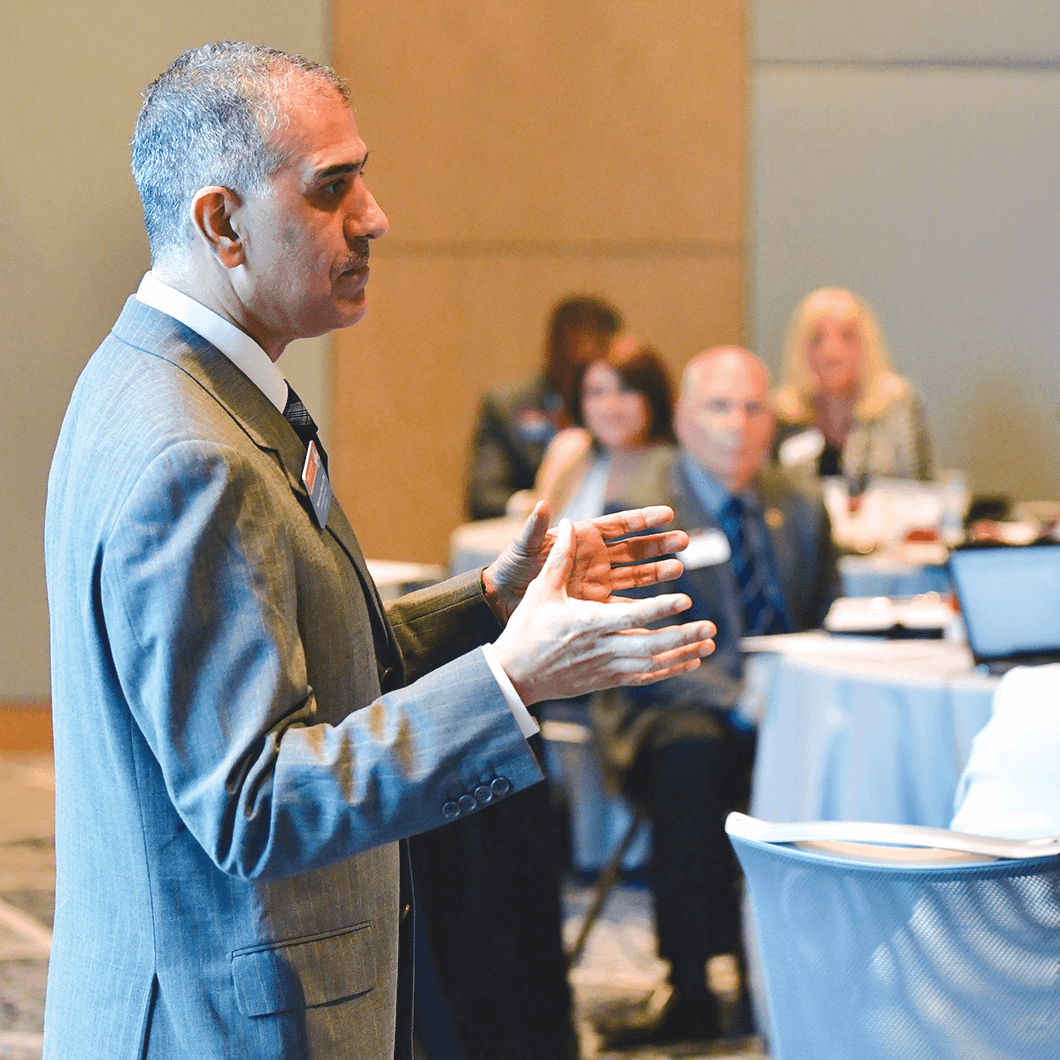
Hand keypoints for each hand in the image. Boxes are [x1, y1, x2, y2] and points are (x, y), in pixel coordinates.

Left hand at [483, 502, 688, 622]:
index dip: (643, 519)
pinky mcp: (596, 607)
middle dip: (660, 545)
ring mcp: (598, 584)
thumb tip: (543, 505)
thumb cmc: (511, 568)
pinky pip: (625, 606)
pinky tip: (662, 608)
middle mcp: (595, 559)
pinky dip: (643, 608)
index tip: (667, 514)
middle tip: (685, 542)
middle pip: (635, 549)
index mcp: (582, 539)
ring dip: (657, 573)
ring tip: (679, 569)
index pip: (619, 524)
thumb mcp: (523, 549)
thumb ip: (535, 528)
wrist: (501, 601)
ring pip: (636, 576)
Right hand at [492, 519, 715, 704]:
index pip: (631, 616)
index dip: (660, 608)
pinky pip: (644, 676)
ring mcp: (606, 667)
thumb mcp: (542, 591)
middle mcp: (601, 648)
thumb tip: (569, 523)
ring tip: (708, 643)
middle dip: (683, 636)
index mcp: (587, 623)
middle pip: (650, 645)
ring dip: (682, 653)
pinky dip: (669, 669)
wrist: (515, 675)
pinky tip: (691, 661)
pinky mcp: (607, 679)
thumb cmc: (527, 630)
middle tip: (710, 626)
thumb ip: (560, 558)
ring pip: (652, 663)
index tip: (685, 599)